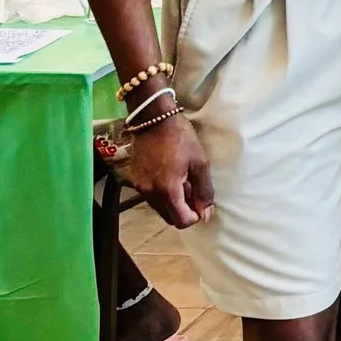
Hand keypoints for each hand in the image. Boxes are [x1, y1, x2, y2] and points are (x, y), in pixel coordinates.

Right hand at [107, 111, 214, 227]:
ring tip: (182, 183)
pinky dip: (161, 195)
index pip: (181, 221)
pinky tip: (170, 177)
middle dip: (183, 211)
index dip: (194, 217)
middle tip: (193, 192)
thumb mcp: (200, 163)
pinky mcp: (134, 180)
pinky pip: (150, 197)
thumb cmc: (181, 138)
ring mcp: (140, 187)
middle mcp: (150, 193)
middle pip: (169, 218)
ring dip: (172, 204)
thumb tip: (206, 214)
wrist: (153, 118)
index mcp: (167, 190)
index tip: (201, 203)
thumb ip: (204, 191)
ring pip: (159, 209)